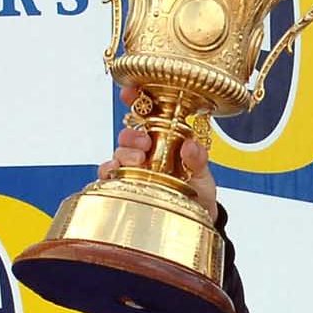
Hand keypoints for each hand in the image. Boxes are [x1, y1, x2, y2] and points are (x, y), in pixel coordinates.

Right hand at [99, 84, 219, 222]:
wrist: (196, 220)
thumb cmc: (199, 193)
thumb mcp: (204, 176)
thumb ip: (198, 160)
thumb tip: (190, 144)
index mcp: (166, 139)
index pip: (147, 114)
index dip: (136, 99)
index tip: (131, 92)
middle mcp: (146, 151)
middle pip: (129, 134)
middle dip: (132, 135)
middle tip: (144, 143)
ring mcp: (133, 169)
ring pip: (118, 153)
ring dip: (124, 153)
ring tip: (138, 161)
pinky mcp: (124, 186)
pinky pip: (108, 175)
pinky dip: (109, 172)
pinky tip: (116, 173)